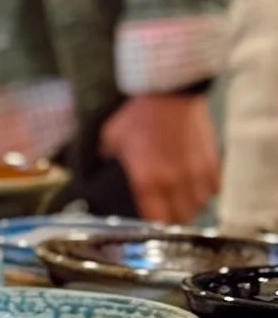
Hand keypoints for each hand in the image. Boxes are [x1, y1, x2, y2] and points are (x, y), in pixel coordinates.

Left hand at [99, 93, 220, 223]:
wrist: (169, 92)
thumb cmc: (140, 112)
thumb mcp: (111, 135)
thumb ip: (107, 155)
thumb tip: (103, 161)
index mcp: (147, 179)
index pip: (155, 218)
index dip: (152, 226)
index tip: (149, 225)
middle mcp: (174, 181)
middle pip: (180, 217)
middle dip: (172, 220)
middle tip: (165, 216)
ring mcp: (195, 172)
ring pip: (199, 205)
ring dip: (191, 208)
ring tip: (181, 204)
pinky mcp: (210, 160)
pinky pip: (213, 188)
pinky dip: (206, 192)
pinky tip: (198, 188)